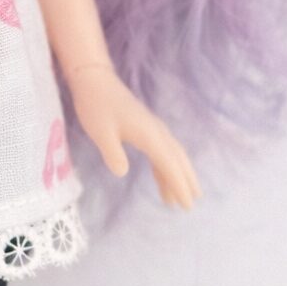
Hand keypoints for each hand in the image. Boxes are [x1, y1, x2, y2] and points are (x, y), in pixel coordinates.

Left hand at [68, 63, 201, 208]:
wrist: (94, 80)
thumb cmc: (96, 106)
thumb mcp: (100, 132)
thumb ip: (112, 153)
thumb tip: (122, 172)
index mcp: (149, 134)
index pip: (169, 164)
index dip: (179, 184)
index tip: (188, 205)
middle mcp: (156, 131)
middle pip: (178, 159)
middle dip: (186, 181)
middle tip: (193, 204)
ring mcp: (152, 128)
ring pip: (172, 154)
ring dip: (176, 175)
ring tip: (176, 200)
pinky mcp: (145, 127)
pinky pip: (162, 150)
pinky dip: (164, 166)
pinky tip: (161, 179)